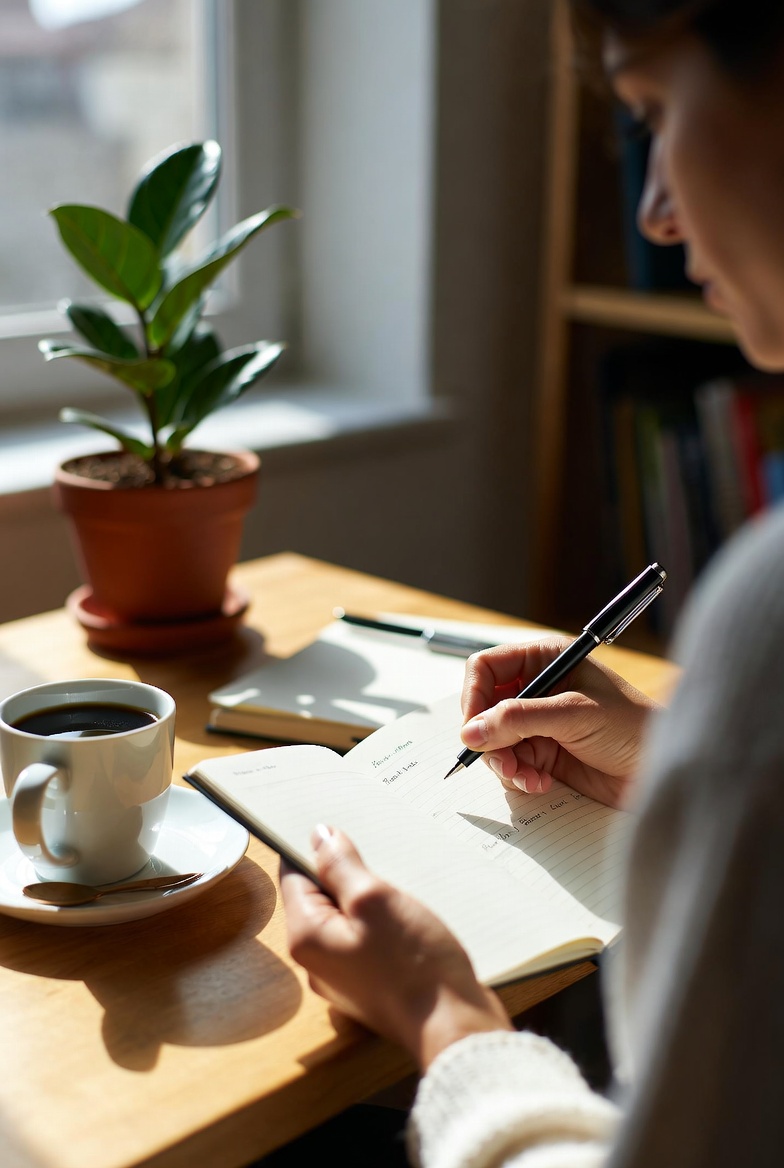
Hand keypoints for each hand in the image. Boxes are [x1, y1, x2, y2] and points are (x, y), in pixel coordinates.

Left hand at [280, 825, 511, 1069]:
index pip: (295, 877)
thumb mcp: (375, 900)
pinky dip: (384, 924)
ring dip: (370, 899)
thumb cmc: (414, 966)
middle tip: (381, 858)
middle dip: (348, 874)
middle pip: (321, 898)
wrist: (455, 1027)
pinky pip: (368, 940)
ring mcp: (345, 976)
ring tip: (401, 888)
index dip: (316, 849)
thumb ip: (341, 866)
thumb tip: (319, 837)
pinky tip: (409, 918)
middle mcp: (317, 961)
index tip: (343, 828)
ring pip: (348, 919)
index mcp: (306, 938)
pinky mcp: (373, 984)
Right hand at [460, 636, 660, 808]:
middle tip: (503, 761)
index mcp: (545, 660)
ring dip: (505, 763)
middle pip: (484, 709)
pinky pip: (512, 765)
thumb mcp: (574, 714)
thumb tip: (472, 731)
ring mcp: (539, 723)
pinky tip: (542, 783)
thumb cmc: (632, 726)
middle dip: (489, 738)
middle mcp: (537, 689)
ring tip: (528, 776)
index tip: (473, 728)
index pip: (486, 668)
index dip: (474, 696)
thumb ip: (520, 719)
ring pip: (494, 741)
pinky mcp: (544, 754)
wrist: (663, 769)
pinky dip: (520, 777)